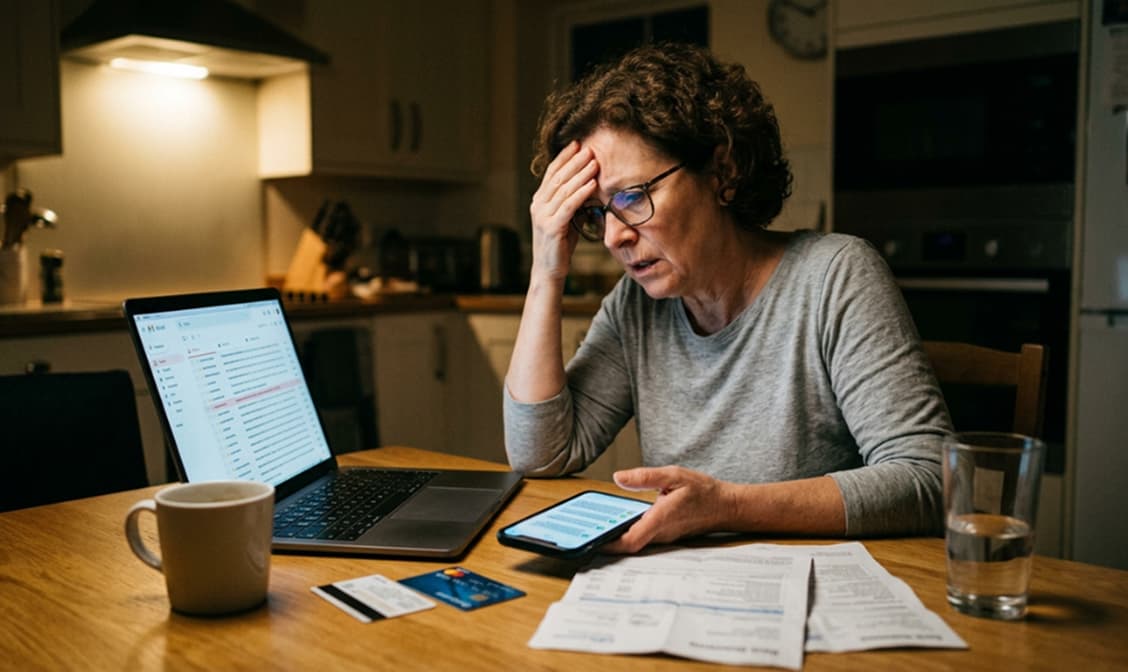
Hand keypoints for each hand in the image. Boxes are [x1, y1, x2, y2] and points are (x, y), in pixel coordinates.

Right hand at [528, 141, 598, 282]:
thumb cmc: (560, 244)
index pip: (552, 173)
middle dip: (575, 161)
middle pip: (558, 177)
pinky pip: (568, 206)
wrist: (549, 270)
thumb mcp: (567, 218)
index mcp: (539, 201)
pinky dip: (581, 193)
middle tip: (589, 148)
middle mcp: (538, 205)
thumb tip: (591, 184)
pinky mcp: (551, 227)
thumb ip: (574, 202)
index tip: (577, 144)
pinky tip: (592, 184)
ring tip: (595, 162)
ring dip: (581, 174)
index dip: (564, 157)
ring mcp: (543, 216)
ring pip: (564, 189)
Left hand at [601, 466, 735, 553]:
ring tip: (598, 522)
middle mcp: (660, 533)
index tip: (593, 539)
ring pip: (635, 541)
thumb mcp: (674, 475)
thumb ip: (645, 478)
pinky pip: (643, 537)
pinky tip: (621, 519)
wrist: (725, 506)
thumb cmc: (703, 491)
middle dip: (608, 538)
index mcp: (660, 519)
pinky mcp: (665, 535)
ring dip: (618, 534)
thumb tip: (618, 478)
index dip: (610, 543)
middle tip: (588, 528)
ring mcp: (663, 537)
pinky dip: (630, 530)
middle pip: (628, 543)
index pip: (631, 541)